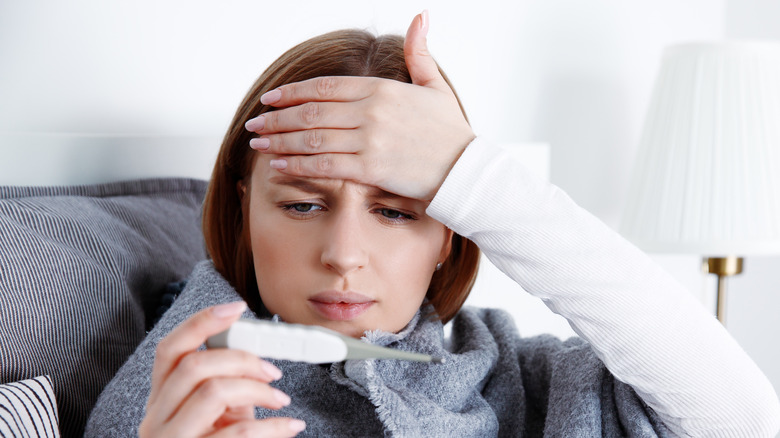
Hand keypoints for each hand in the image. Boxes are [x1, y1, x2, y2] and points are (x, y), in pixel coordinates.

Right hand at [139, 301, 305, 436]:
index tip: (238, 307)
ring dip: (257, 389)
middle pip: (194, 365)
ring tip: (281, 399)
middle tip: (273, 372)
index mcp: (160, 401)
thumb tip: (258, 353)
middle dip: (242, 358)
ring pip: (212, 392)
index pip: (169, 349)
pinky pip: (237, 434)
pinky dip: (273, 426)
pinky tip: (290, 426)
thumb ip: (226, 387)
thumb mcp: (217, 417)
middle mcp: (155, 420)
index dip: (202, 322)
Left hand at [245, 11, 474, 201]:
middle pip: (311, 112)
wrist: (467, 170)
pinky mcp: (371, 169)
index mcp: (381, 89)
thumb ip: (420, 53)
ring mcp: (370, 140)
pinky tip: (278, 166)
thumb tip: (421, 16)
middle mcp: (371, 111)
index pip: (325, 87)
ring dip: (280, 141)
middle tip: (255, 124)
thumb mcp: (435, 86)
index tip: (271, 99)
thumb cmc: (451, 131)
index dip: (292, 92)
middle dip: (277, 118)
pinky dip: (297, 165)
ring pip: (312, 138)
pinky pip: (325, 165)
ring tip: (258, 144)